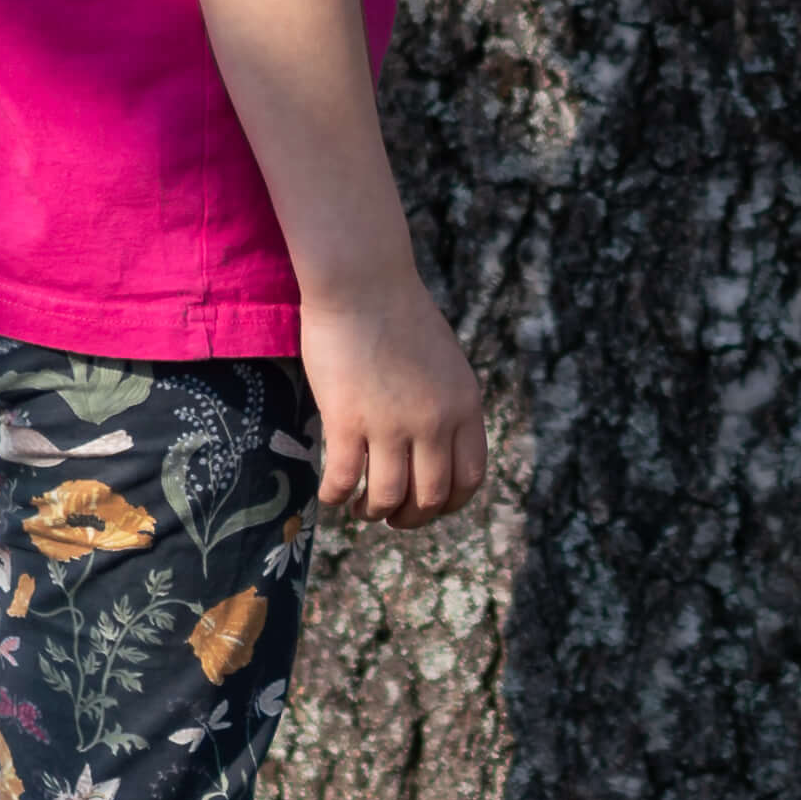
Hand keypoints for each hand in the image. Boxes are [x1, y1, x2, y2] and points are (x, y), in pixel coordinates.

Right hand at [303, 276, 482, 527]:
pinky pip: (343, 479)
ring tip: (360, 509)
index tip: (429, 506)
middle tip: (390, 517)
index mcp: (465, 405)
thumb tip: (437, 447)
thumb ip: (447, 404)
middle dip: (411, 517)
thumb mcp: (446, 362)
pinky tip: (329, 495)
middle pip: (431, 497)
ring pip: (388, 497)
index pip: (471, 477)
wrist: (362, 281)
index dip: (450, 503)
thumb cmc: (398, 313)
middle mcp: (434, 420)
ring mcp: (391, 423)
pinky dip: (336, 496)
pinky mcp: (348, 419)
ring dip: (373, 512)